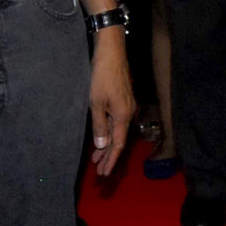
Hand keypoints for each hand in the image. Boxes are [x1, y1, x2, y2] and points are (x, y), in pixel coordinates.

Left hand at [88, 30, 135, 175]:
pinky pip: (118, 122)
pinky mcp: (125, 100)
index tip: (104, 173)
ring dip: (108, 145)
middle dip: (108, 156)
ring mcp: (128, 107)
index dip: (110, 160)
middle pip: (119, 140)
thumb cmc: (102, 76)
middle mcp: (129, 114)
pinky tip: (103, 136)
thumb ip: (99, 125)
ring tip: (97, 158)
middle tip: (99, 171)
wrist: (112, 53)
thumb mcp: (96, 103)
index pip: (118, 145)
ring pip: (118, 132)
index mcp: (123, 116)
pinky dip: (110, 133)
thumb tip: (102, 145)